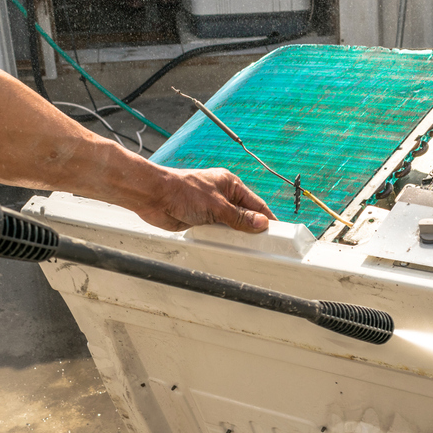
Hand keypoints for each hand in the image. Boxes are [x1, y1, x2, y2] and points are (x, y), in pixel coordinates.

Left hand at [0, 30, 276, 234]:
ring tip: (255, 222)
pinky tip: (209, 208)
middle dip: (225, 212)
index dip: (199, 207)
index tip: (230, 219)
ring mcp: (97, 166)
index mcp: (93, 169)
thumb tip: (51, 146)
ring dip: (219, 210)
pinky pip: (149, 184)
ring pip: (173, 194)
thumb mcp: (21, 139)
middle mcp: (102, 170)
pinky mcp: (86, 160)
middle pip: (179, 196)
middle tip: (263, 225)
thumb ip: (44, 146)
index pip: (160, 192)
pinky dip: (187, 200)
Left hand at [134, 165, 275, 233]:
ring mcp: (212, 209)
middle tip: (263, 244)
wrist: (154, 196)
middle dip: (252, 229)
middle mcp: (222, 196)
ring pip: (231, 226)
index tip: (278, 232)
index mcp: (230, 184)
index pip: (256, 203)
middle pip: (245, 215)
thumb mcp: (217, 206)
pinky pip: (217, 232)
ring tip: (247, 248)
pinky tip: (228, 247)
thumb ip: (239, 217)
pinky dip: (222, 239)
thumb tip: (261, 223)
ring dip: (235, 236)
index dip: (266, 218)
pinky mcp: (201, 220)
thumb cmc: (182, 191)